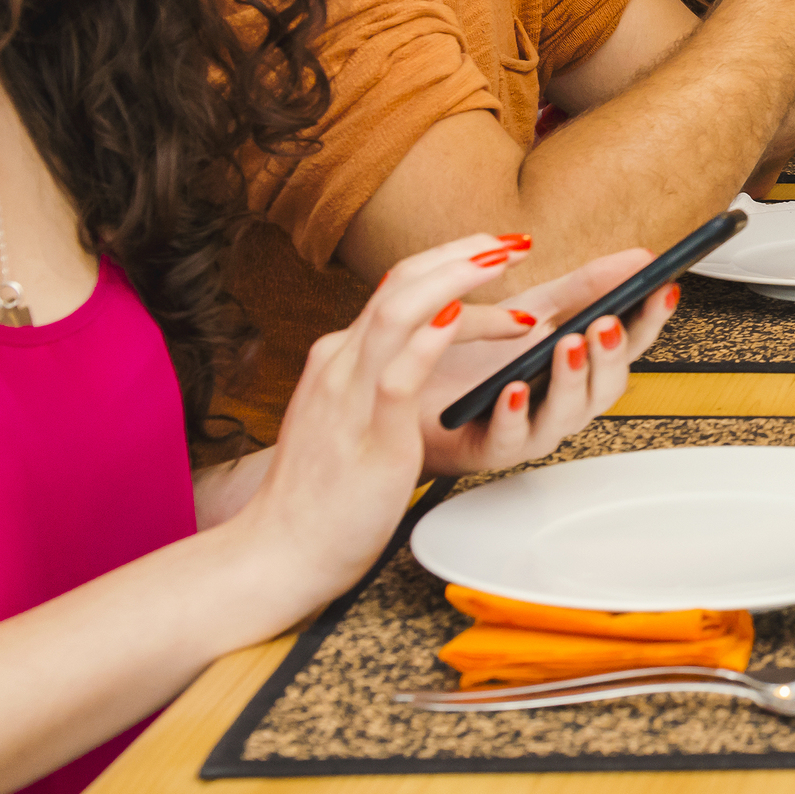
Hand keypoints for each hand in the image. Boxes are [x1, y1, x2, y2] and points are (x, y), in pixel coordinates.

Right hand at [221, 235, 555, 604]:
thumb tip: (422, 343)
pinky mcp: (369, 437)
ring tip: (506, 262)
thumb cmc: (322, 492)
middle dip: (463, 255)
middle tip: (516, 243)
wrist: (278, 551)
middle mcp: (341, 365)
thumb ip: (375, 376)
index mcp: (340, 360)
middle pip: (401, 285)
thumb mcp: (347, 415)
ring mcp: (351, 397)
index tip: (494, 248)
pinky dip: (429, 341)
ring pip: (398, 314)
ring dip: (457, 280)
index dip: (448, 259)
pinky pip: (398, 377)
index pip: (396, 287)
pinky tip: (460, 317)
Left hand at [418, 247, 679, 477]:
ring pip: (568, 414)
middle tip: (606, 322)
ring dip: (572, 379)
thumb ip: (585, 288)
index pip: (629, 344)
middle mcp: (566, 400)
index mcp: (582, 368)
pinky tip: (515, 388)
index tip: (662, 289)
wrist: (413, 387)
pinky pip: (512, 436)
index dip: (650, 319)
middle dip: (611, 354)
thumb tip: (638, 257)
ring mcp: (534, 426)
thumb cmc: (475, 359)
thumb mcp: (533, 311)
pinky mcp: (492, 446)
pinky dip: (517, 413)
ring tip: (569, 345)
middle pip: (608, 386)